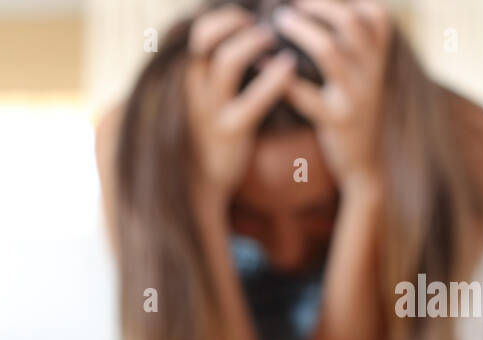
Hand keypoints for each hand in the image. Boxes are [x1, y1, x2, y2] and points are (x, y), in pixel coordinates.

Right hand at [186, 6, 298, 197]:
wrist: (203, 179)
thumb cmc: (215, 129)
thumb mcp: (209, 96)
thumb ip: (220, 68)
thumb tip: (248, 36)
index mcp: (193, 78)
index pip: (200, 34)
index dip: (224, 18)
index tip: (248, 16)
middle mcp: (197, 90)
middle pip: (206, 39)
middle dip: (235, 22)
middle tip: (262, 24)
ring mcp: (212, 110)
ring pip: (226, 63)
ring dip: (253, 43)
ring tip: (273, 39)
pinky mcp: (231, 130)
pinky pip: (251, 100)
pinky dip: (272, 80)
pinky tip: (289, 67)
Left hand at [275, 0, 391, 191]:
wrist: (364, 162)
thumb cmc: (355, 112)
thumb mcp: (365, 77)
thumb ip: (356, 48)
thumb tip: (326, 12)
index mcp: (379, 59)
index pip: (373, 14)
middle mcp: (372, 72)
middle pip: (350, 22)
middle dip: (318, 5)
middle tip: (288, 7)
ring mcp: (356, 96)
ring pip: (330, 50)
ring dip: (300, 31)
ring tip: (279, 21)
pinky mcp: (336, 119)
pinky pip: (305, 93)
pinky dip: (280, 76)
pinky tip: (261, 63)